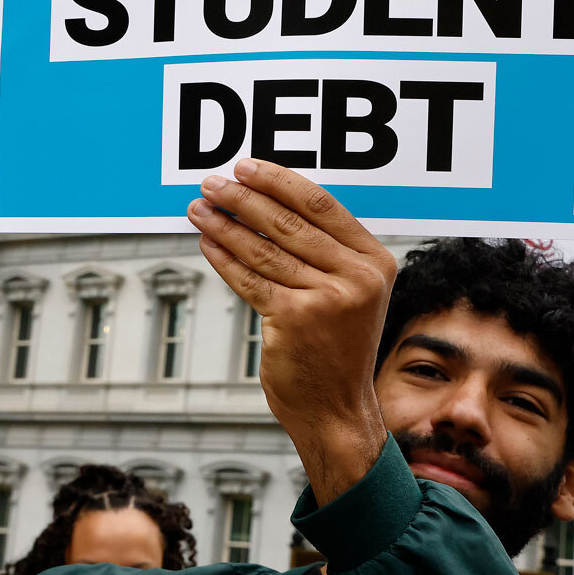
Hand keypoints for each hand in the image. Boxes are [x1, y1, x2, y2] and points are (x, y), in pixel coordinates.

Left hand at [188, 158, 398, 502]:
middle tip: (211, 182)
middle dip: (243, 198)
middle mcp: (356, 277)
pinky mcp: (295, 319)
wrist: (337, 408)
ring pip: (263, 249)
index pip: (321, 204)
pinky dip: (223, 258)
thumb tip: (266, 202)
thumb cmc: (336, 348)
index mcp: (374, 262)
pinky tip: (206, 242)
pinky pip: (250, 279)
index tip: (246, 167)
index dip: (278, 181)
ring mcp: (327, 299)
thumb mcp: (351, 294)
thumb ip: (326, 252)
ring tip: (198, 208)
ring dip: (224, 224)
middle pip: (288, 222)